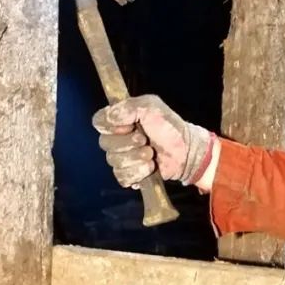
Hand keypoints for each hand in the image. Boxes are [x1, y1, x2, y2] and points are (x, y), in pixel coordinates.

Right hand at [92, 94, 212, 186]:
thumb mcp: (152, 107)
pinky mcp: (128, 175)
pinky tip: (150, 167)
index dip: (112, 126)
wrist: (186, 150)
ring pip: (114, 162)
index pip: (98, 122)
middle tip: (146, 140)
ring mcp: (121, 158)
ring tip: (151, 154)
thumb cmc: (169, 126)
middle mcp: (116, 138)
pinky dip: (138, 172)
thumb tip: (109, 116)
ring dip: (136, 158)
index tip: (130, 125)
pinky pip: (122, 177)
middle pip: (105, 144)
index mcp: (119, 120)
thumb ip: (130, 107)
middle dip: (128, 144)